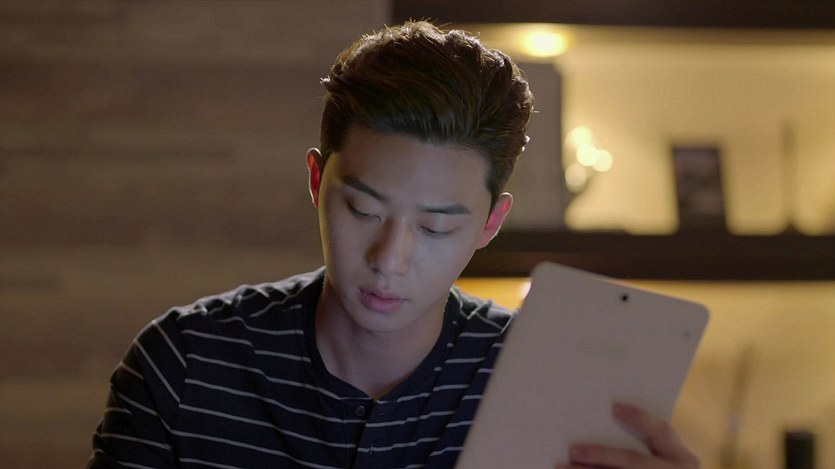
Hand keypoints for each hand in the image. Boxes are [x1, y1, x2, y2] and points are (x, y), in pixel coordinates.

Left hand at [556, 403, 698, 468]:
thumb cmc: (662, 465)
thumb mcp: (665, 455)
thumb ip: (644, 439)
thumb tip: (605, 414)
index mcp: (682, 457)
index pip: (661, 432)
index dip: (640, 419)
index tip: (615, 407)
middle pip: (633, 461)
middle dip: (601, 456)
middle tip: (573, 450)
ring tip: (562, 467)